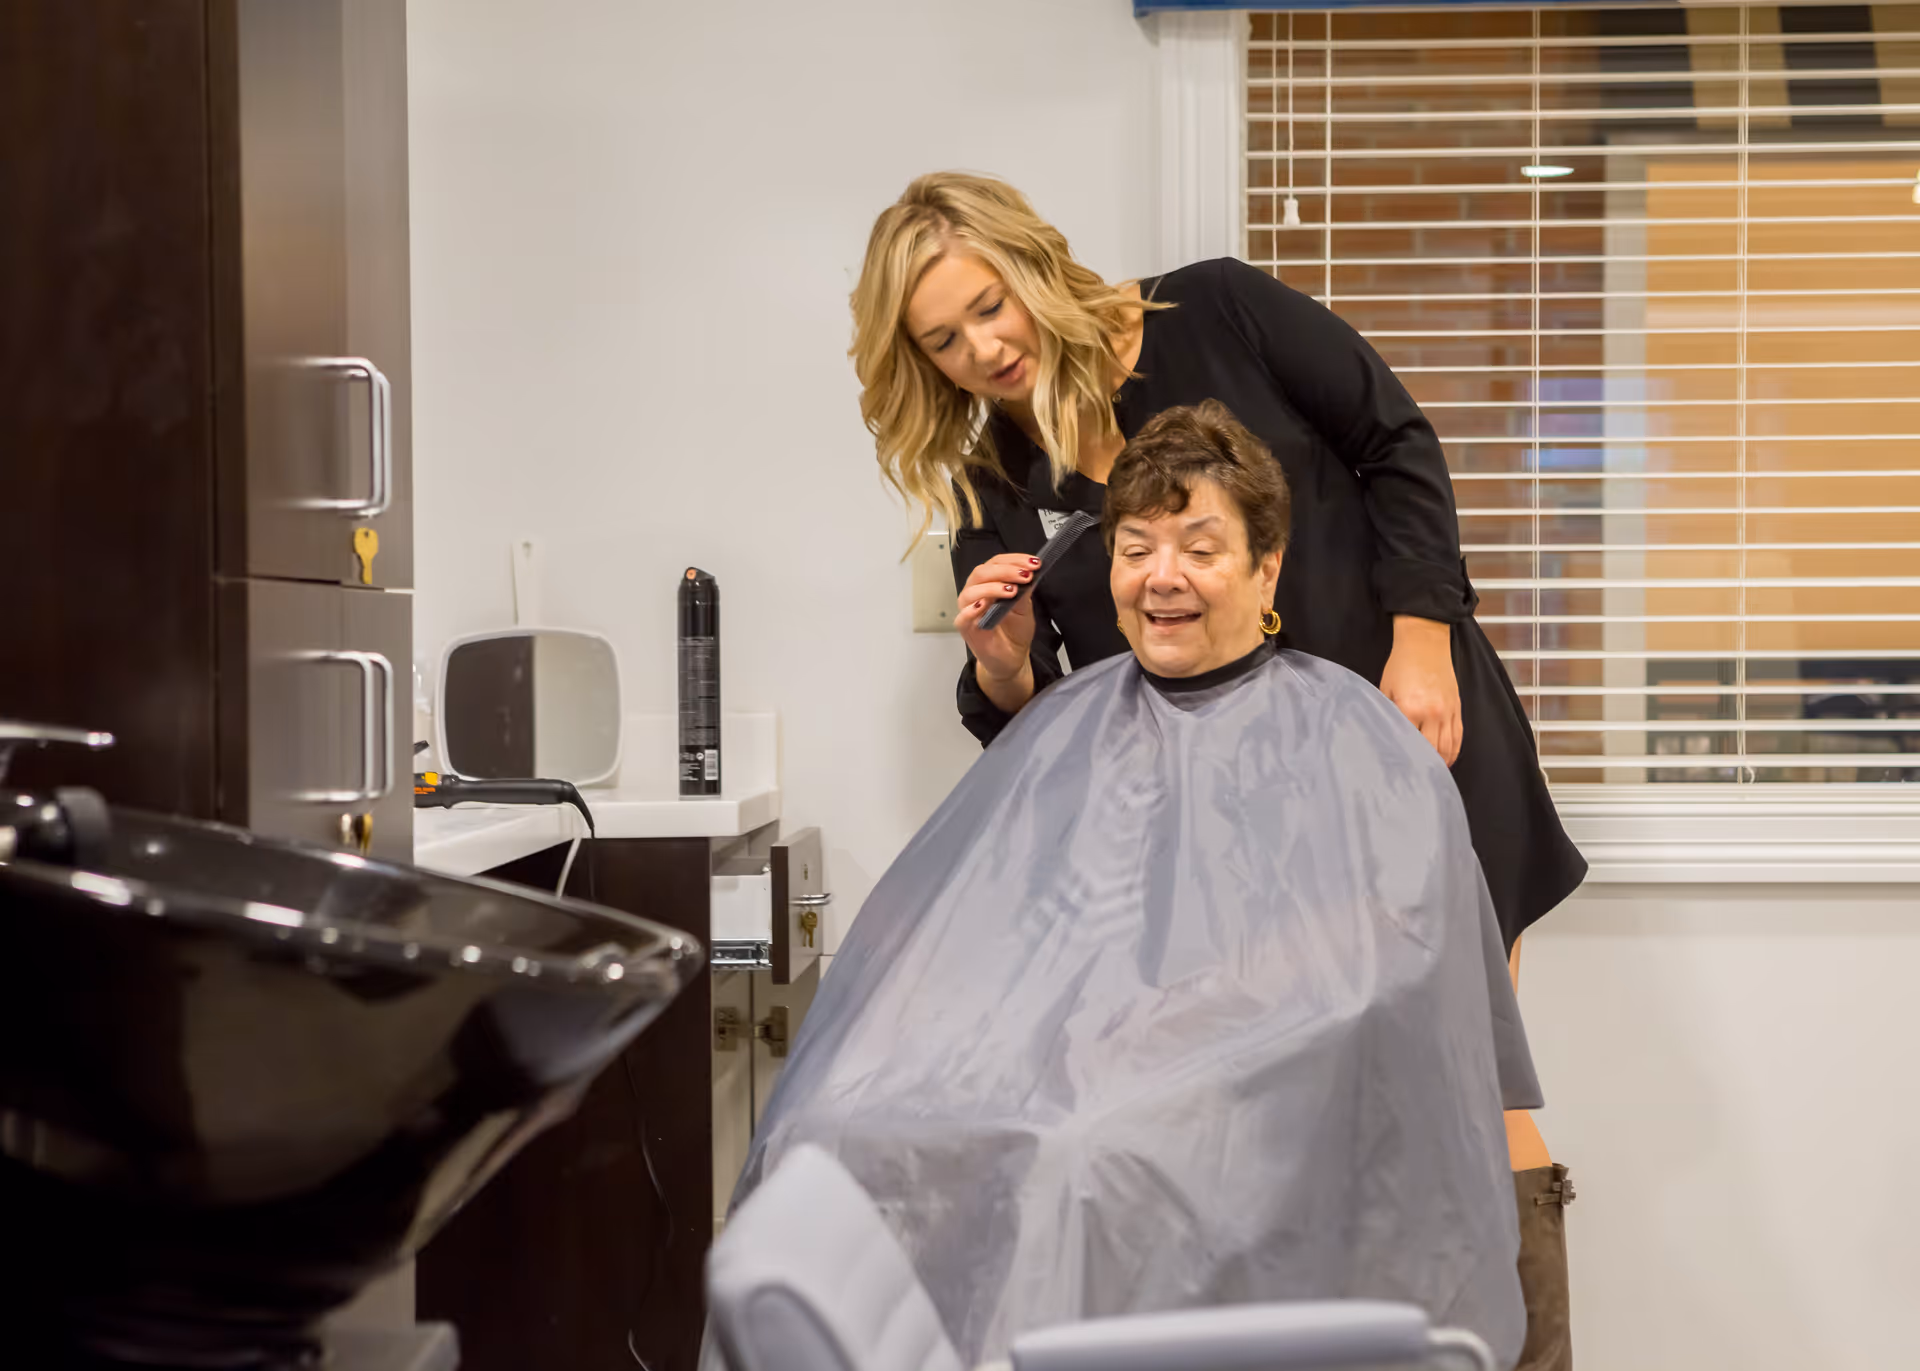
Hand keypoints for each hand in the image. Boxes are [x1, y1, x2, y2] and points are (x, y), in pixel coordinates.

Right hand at [956, 553, 1041, 710]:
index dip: (1014, 560)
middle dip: (1005, 571)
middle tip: (1024, 575)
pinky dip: (972, 609)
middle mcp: (976, 593)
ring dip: (992, 587)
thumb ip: (1024, 591)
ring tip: (1011, 591)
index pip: (996, 563)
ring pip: (971, 591)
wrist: (1012, 658)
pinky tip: (984, 606)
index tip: (1033, 563)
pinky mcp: (965, 628)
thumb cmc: (1014, 632)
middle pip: (982, 573)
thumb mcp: (1025, 608)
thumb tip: (1028, 573)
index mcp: (989, 583)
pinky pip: (963, 616)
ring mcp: (968, 610)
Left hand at [1380, 616, 1461, 765]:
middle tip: (1416, 781)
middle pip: (1431, 752)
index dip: (1404, 760)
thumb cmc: (1401, 664)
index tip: (1399, 773)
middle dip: (1424, 768)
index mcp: (1410, 709)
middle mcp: (1432, 713)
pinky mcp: (1457, 707)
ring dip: (1441, 764)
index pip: (1408, 744)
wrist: (1425, 641)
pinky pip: (1459, 737)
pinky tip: (1447, 760)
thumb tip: (1383, 735)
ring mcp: (1448, 711)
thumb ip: (1385, 713)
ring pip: (1448, 748)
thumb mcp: (1384, 689)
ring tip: (1432, 775)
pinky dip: (1454, 751)